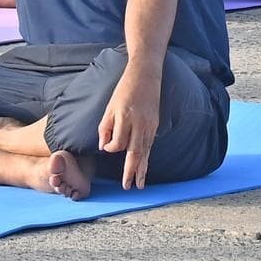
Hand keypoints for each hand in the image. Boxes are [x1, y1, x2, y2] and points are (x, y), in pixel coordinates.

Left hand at [98, 55, 159, 190]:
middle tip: (128, 186)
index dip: (112, 148)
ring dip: (142, 169)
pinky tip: (145, 166)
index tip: (108, 147)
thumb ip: (105, 128)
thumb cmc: (124, 89)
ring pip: (145, 151)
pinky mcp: (155, 124)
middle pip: (135, 152)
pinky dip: (147, 157)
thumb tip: (105, 148)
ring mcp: (149, 124)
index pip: (118, 143)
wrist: (146, 74)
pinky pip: (149, 144)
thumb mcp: (109, 106)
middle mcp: (139, 123)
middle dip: (131, 171)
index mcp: (125, 117)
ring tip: (140, 184)